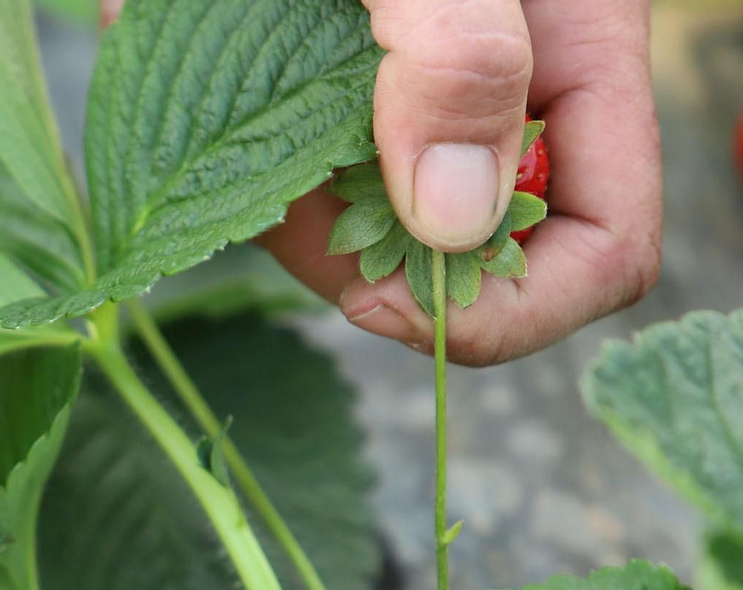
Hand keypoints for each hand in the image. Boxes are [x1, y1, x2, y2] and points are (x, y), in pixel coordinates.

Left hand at [105, 0, 661, 366]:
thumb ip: (457, 55)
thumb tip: (455, 220)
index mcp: (570, 59)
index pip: (605, 245)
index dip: (515, 308)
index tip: (386, 300)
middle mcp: (493, 111)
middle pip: (480, 272)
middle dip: (386, 274)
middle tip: (296, 210)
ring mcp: (406, 129)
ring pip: (379, 259)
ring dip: (300, 229)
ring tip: (243, 112)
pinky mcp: (321, 134)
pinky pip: (303, 219)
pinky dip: (253, 194)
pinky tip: (211, 106)